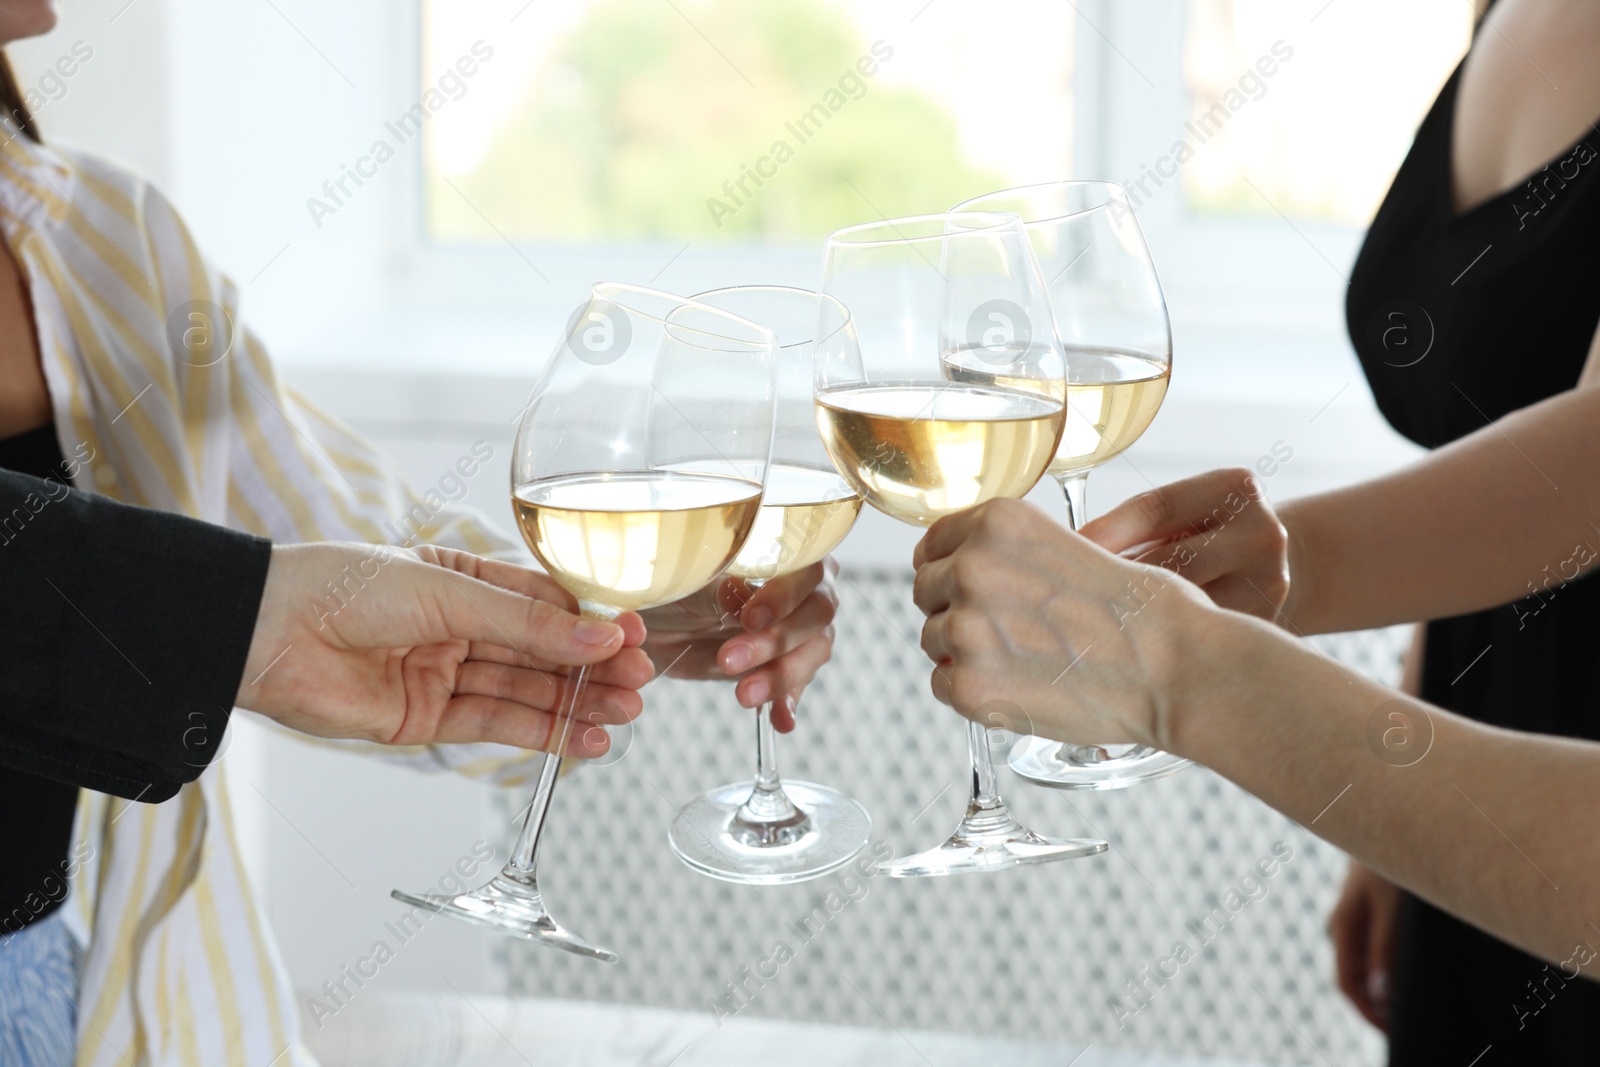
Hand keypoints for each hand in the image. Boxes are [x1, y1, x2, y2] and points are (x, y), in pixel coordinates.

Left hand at [238, 543, 652, 757]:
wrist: (265, 635)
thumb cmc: (345, 588)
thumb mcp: (448, 595)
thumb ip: (525, 624)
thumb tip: (600, 636)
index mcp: (464, 579)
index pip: (545, 603)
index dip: (592, 621)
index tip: (636, 635)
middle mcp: (459, 626)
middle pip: (542, 651)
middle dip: (593, 668)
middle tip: (642, 682)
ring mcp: (444, 673)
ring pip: (526, 690)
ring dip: (577, 704)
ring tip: (626, 715)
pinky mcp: (425, 718)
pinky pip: (495, 724)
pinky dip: (540, 733)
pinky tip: (583, 738)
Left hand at [638, 560, 838, 731]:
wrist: (659, 622)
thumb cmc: (680, 587)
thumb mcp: (694, 582)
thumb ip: (721, 589)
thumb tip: (740, 596)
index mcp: (791, 555)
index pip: (808, 572)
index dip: (784, 597)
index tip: (750, 618)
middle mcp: (807, 591)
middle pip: (816, 616)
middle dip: (775, 641)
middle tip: (730, 659)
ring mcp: (802, 632)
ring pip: (811, 654)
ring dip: (778, 677)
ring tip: (743, 694)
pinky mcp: (787, 667)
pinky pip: (798, 688)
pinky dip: (787, 704)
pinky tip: (780, 721)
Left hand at [912, 498, 1214, 748]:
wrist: (1175, 668)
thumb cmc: (1145, 611)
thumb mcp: (1074, 543)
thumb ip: (1014, 553)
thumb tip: (970, 571)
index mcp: (998, 522)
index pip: (934, 543)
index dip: (948, 568)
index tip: (963, 588)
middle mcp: (972, 566)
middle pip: (926, 590)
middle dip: (955, 611)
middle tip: (1004, 634)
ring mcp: (966, 627)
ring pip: (933, 639)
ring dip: (964, 654)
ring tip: (1024, 663)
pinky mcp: (969, 684)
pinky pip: (941, 685)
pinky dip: (971, 693)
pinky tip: (1018, 689)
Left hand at [1077, 467, 1290, 623]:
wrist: (1281, 561)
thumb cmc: (1207, 533)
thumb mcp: (1187, 512)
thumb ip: (1139, 527)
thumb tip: (1069, 554)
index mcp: (1233, 487)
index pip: (1155, 509)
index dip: (1104, 532)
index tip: (1063, 552)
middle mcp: (1259, 532)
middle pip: (1169, 562)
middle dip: (1115, 580)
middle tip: (1067, 598)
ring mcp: (1268, 581)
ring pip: (1184, 606)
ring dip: (1135, 615)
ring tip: (1093, 625)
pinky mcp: (1265, 622)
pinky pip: (1199, 634)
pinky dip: (1161, 640)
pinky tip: (1133, 647)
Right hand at [1328, 860, 1399, 1030]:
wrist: (1389, 816)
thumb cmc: (1391, 856)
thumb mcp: (1391, 904)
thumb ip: (1386, 948)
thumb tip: (1382, 995)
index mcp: (1343, 925)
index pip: (1348, 984)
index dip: (1368, 1013)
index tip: (1394, 1032)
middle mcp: (1344, 924)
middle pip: (1356, 976)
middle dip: (1378, 1003)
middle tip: (1407, 1023)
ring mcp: (1355, 915)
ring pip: (1366, 962)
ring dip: (1385, 984)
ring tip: (1412, 999)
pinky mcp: (1370, 906)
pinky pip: (1374, 946)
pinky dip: (1389, 965)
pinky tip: (1409, 966)